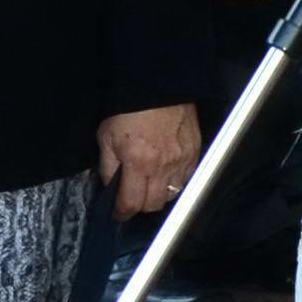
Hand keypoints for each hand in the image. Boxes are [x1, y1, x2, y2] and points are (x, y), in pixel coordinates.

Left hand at [96, 104, 202, 218]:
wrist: (158, 87)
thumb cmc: (129, 110)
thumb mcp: (106, 137)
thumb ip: (108, 166)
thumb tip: (111, 185)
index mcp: (138, 163)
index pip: (131, 203)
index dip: (122, 213)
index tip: (118, 214)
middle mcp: (163, 167)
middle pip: (154, 204)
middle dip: (141, 206)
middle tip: (133, 198)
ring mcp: (182, 161)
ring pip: (173, 195)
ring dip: (160, 195)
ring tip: (151, 186)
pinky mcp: (195, 153)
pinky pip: (187, 178)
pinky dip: (176, 182)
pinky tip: (167, 173)